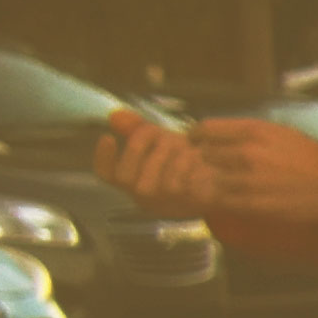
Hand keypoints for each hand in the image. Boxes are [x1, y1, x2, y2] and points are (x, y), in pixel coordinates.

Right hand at [96, 109, 214, 210]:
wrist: (215, 184)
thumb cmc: (179, 161)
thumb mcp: (158, 142)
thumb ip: (137, 129)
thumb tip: (115, 115)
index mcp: (131, 180)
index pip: (106, 174)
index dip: (103, 158)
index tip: (107, 137)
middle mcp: (144, 195)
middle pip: (127, 175)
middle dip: (142, 147)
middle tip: (164, 136)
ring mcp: (165, 202)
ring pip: (159, 178)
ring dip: (173, 154)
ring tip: (187, 147)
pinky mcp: (191, 201)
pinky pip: (186, 183)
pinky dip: (193, 165)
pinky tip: (200, 157)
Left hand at [183, 117, 317, 218]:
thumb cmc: (310, 157)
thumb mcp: (280, 132)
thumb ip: (247, 132)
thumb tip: (218, 134)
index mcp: (253, 131)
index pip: (204, 130)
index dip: (197, 137)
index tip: (199, 142)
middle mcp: (247, 153)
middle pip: (204, 155)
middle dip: (210, 160)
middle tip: (221, 166)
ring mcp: (249, 181)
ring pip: (212, 180)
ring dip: (219, 182)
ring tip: (233, 183)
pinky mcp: (254, 204)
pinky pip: (225, 201)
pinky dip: (227, 199)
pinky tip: (241, 196)